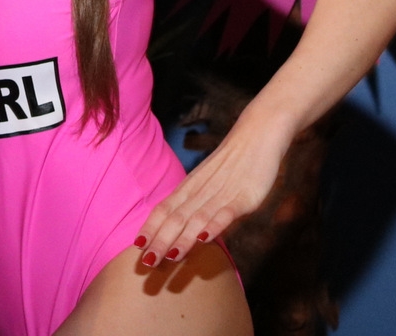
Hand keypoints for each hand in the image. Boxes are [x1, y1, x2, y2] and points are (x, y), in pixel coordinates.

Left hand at [132, 109, 291, 262]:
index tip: (137, 247)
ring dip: (183, 238)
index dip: (150, 227)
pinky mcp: (243, 196)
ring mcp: (222, 193)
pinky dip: (215, 224)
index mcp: (191, 186)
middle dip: (161, 240)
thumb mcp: (209, 180)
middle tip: (147, 262)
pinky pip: (226, 211)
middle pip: (176, 217)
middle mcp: (201, 190)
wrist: (258, 133)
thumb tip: (183, 224)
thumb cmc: (233, 160)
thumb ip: (197, 201)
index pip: (164, 208)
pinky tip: (205, 238)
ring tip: (170, 256)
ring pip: (197, 217)